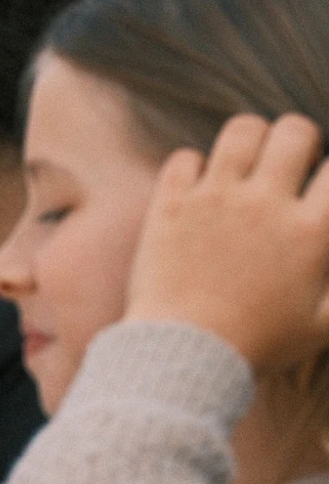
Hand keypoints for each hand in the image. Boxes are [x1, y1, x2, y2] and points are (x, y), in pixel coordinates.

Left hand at [126, 113, 328, 370]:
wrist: (184, 353)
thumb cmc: (259, 344)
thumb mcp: (323, 324)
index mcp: (310, 232)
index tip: (323, 186)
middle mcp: (265, 205)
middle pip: (294, 130)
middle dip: (300, 138)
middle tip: (292, 162)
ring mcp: (214, 199)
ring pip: (241, 130)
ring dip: (252, 138)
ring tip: (250, 161)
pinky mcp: (171, 203)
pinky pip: (186, 157)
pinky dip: (196, 165)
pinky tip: (201, 186)